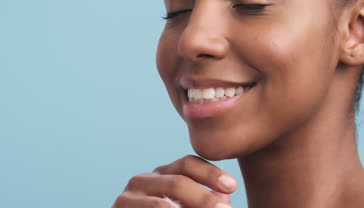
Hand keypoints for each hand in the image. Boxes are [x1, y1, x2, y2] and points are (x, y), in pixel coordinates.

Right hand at [112, 155, 237, 207]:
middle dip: (204, 198)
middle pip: (178, 181)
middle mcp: (143, 180)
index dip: (211, 173)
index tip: (232, 187)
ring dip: (192, 207)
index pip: (188, 164)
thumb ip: (205, 201)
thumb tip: (225, 199)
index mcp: (162, 174)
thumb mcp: (187, 206)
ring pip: (161, 204)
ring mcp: (127, 197)